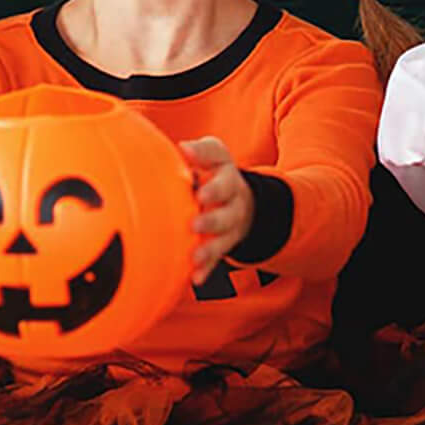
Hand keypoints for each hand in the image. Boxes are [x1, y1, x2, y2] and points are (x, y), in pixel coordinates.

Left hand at [179, 137, 254, 285]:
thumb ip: (203, 151)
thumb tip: (183, 147)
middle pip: (228, 215)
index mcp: (229, 181)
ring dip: (209, 249)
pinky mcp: (223, 246)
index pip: (225, 182)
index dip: (215, 188)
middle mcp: (234, 206)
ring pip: (223, 241)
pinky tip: (195, 278)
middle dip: (213, 221)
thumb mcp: (216, 156)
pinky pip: (216, 261)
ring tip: (194, 257)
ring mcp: (230, 229)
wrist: (242, 201)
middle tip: (195, 224)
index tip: (199, 192)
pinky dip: (206, 270)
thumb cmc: (217, 173)